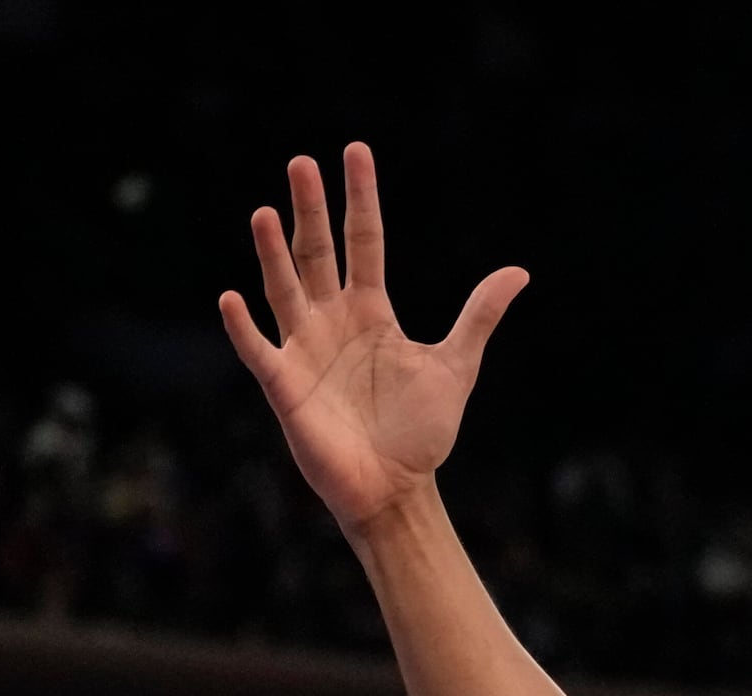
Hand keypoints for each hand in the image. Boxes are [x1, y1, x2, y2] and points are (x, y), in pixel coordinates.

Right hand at [218, 144, 527, 534]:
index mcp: (372, 312)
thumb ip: (479, 316)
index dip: (360, 199)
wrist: (396, 487)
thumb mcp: (456, 366)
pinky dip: (244, 327)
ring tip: (266, 211)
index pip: (364, 242)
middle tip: (301, 162)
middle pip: (317, 253)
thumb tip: (519, 272)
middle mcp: (332, 321)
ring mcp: (304, 350)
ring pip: (284, 289)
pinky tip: (233, 297)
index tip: (354, 151)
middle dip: (311, 209)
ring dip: (273, 253)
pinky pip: (259, 350)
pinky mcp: (285, 387)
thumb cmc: (421, 431)